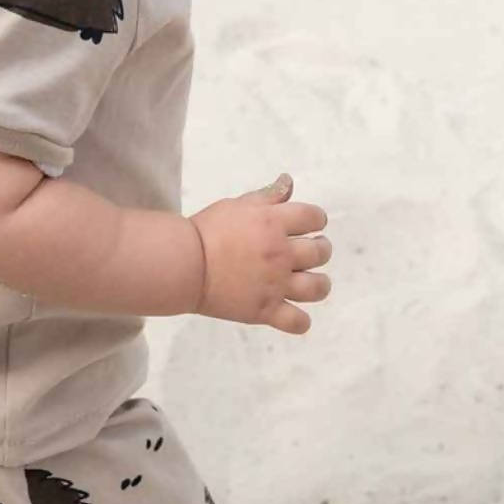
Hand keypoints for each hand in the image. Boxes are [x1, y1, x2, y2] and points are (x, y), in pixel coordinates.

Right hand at [187, 173, 331, 333]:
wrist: (183, 265)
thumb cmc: (206, 231)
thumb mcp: (237, 205)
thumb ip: (268, 196)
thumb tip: (289, 181)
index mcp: (274, 223)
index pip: (315, 217)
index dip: (315, 220)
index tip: (308, 225)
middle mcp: (280, 253)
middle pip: (321, 251)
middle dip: (320, 249)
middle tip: (308, 252)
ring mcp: (275, 284)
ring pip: (317, 287)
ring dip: (320, 284)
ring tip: (309, 281)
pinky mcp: (264, 310)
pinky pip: (297, 322)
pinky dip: (301, 321)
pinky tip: (295, 314)